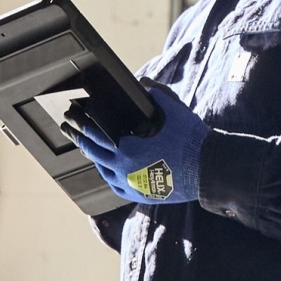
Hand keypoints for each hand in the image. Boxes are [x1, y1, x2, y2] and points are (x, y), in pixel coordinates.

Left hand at [63, 83, 208, 203]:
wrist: (209, 169)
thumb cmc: (191, 140)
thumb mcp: (172, 110)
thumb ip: (155, 94)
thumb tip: (144, 84)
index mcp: (127, 150)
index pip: (95, 136)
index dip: (81, 126)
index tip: (71, 118)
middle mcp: (125, 170)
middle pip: (94, 154)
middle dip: (80, 140)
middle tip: (70, 130)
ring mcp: (133, 186)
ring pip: (104, 173)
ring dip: (95, 159)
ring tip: (89, 148)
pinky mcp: (143, 196)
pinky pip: (117, 188)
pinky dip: (110, 177)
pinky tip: (109, 170)